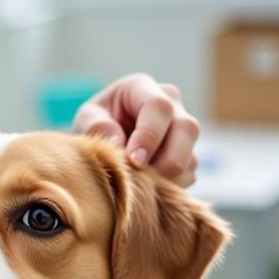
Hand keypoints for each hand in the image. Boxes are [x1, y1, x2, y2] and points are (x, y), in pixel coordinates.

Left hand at [72, 73, 199, 187]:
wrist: (103, 145)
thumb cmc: (95, 126)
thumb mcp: (86, 119)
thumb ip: (97, 126)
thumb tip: (117, 142)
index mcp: (143, 89)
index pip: (159, 107)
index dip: (149, 136)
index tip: (134, 160)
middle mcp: (171, 105)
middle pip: (187, 129)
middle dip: (168, 160)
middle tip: (143, 180)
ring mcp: (183, 132)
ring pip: (191, 156)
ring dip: (168, 178)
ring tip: (141, 187)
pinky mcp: (187, 157)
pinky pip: (189, 175)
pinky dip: (170, 188)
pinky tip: (148, 190)